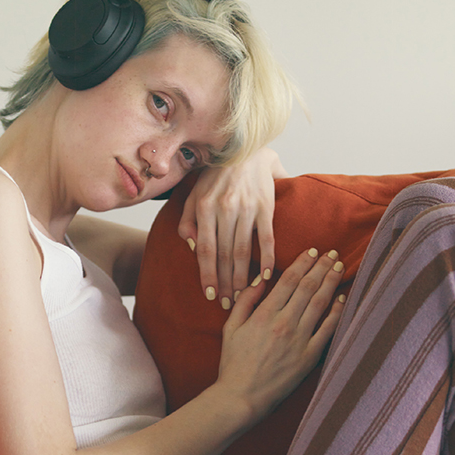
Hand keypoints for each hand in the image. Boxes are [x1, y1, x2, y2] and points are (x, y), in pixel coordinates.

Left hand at [178, 147, 285, 308]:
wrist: (246, 150)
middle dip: (225, 282)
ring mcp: (247, 207)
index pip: (205, 249)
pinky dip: (267, 259)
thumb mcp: (193, 194)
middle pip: (224, 254)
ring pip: (243, 250)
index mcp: (204, 206)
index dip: (207, 274)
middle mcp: (225, 208)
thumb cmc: (216, 176)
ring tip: (242, 296)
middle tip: (227, 304)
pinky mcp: (266, 206)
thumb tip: (192, 247)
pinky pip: (266, 237)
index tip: (210, 295)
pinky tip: (264, 276)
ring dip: (242, 277)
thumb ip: (187, 220)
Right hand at [215, 245, 346, 423]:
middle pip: (308, 287)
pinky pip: (328, 329)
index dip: (303, 263)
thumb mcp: (231, 328)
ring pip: (321, 303)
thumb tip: (261, 279)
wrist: (242, 396)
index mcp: (264, 314)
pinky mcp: (309, 356)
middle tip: (332, 254)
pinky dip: (337, 312)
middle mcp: (284, 322)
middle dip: (321, 267)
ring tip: (339, 268)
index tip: (312, 252)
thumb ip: (246, 301)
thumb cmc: (233, 363)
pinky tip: (342, 299)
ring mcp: (300, 339)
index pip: (289, 280)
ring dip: (331, 283)